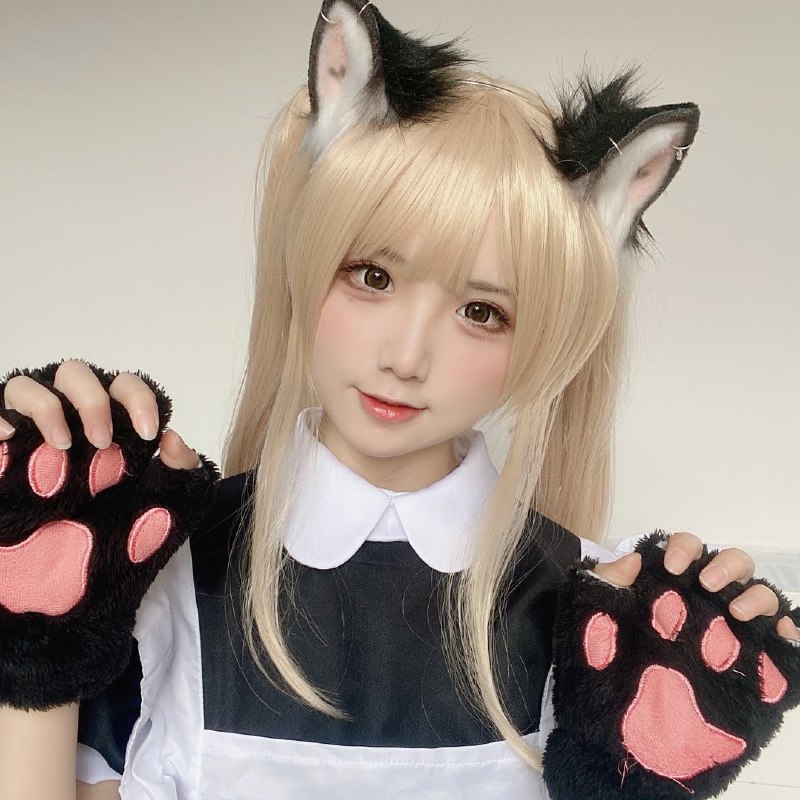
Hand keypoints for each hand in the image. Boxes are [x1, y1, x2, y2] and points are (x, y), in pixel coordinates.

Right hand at [0, 359, 218, 709]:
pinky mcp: (0, 462)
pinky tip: (11, 442)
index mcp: (114, 438)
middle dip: (92, 398)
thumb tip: (174, 439)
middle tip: (102, 442)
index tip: (147, 434)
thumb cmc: (108, 564)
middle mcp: (70, 433)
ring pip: (29, 387)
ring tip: (60, 445)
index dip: (139, 398)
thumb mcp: (157, 523)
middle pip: (77, 375)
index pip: (126, 389)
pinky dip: (2, 419)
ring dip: (48, 405)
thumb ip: (177, 481)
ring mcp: (28, 445)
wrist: (55, 615)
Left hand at [593, 531, 799, 641]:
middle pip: (733, 562)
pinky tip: (783, 633)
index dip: (684, 548)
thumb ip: (610, 581)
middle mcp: (712, 592)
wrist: (626, 696)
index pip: (689, 547)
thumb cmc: (618, 641)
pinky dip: (788, 628)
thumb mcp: (604, 609)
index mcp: (679, 576)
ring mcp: (734, 619)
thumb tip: (631, 559)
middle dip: (724, 566)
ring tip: (735, 612)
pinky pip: (779, 632)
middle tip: (707, 584)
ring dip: (755, 596)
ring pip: (759, 592)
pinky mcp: (753, 649)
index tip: (671, 566)